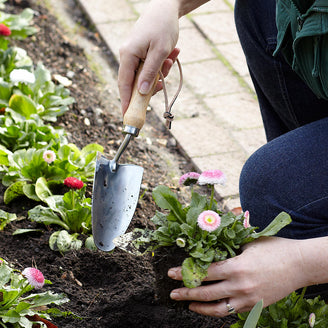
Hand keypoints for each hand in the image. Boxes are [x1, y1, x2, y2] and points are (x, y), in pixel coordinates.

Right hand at [118, 0, 179, 113]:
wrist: (167, 7)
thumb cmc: (163, 27)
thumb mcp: (160, 52)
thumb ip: (150, 74)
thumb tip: (141, 93)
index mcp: (128, 55)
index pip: (124, 85)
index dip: (126, 102)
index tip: (128, 116)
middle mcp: (127, 56)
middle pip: (135, 82)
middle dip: (152, 84)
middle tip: (164, 80)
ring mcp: (134, 54)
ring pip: (145, 76)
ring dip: (160, 73)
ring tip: (171, 58)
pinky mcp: (141, 53)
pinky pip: (149, 67)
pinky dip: (161, 66)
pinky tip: (172, 54)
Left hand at [168, 237, 306, 316]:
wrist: (299, 264)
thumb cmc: (273, 249)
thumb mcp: (248, 242)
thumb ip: (228, 245)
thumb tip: (209, 242)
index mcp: (236, 266)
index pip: (204, 272)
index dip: (185, 273)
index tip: (171, 273)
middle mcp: (239, 285)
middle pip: (206, 292)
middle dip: (185, 291)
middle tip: (172, 292)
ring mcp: (247, 298)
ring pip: (217, 307)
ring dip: (198, 306)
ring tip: (186, 303)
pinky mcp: (254, 305)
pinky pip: (231, 311)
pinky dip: (216, 311)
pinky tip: (207, 308)